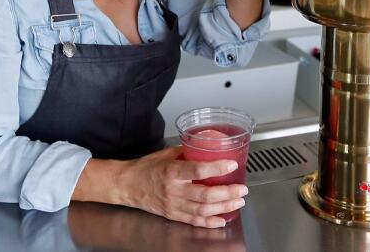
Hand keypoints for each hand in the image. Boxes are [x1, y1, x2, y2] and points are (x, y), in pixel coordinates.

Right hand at [117, 146, 247, 227]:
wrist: (127, 185)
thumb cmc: (144, 168)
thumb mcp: (165, 154)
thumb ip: (186, 152)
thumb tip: (206, 147)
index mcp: (172, 171)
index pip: (198, 171)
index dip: (217, 168)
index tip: (231, 165)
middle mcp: (173, 190)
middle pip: (205, 195)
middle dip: (228, 193)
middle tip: (242, 188)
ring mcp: (173, 205)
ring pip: (203, 210)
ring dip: (224, 207)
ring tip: (238, 201)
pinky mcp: (173, 215)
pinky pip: (194, 221)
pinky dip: (210, 222)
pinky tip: (222, 219)